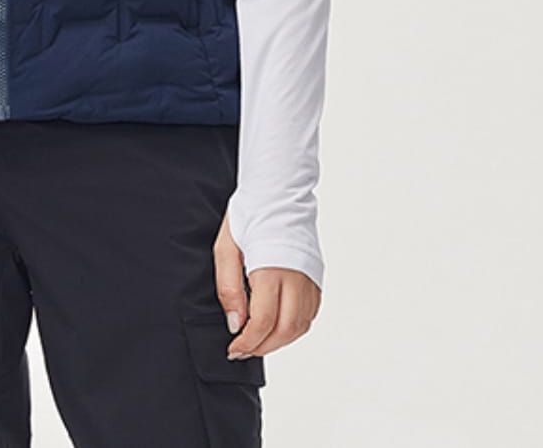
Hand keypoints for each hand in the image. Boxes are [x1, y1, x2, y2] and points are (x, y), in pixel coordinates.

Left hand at [213, 213, 320, 360]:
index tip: (233, 349)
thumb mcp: (226, 248)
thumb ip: (228, 288)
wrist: (278, 194)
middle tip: (242, 350)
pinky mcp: (317, 280)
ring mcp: (310, 279)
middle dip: (262, 347)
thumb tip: (235, 324)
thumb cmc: (249, 216)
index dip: (247, 342)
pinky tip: (275, 326)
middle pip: (284, 330)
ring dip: (278, 341)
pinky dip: (293, 328)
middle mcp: (296, 277)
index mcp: (271, 268)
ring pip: (300, 327)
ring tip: (256, 341)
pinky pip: (308, 315)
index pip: (263, 321)